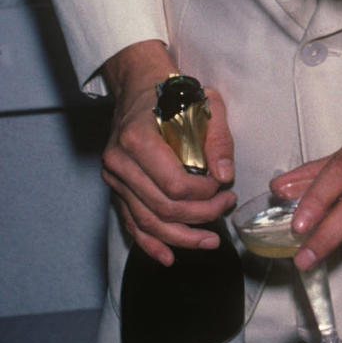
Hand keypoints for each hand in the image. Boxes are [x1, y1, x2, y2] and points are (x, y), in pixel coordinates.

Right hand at [101, 40, 235, 264]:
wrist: (139, 85)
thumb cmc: (174, 92)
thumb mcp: (206, 102)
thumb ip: (218, 138)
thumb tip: (224, 174)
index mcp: (137, 139)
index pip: (174, 186)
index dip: (204, 196)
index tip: (224, 187)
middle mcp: (119, 162)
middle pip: (162, 208)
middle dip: (200, 216)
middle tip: (226, 207)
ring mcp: (114, 179)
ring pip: (146, 223)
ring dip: (181, 237)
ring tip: (210, 242)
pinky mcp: (116, 189)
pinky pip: (130, 224)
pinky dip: (149, 244)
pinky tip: (168, 257)